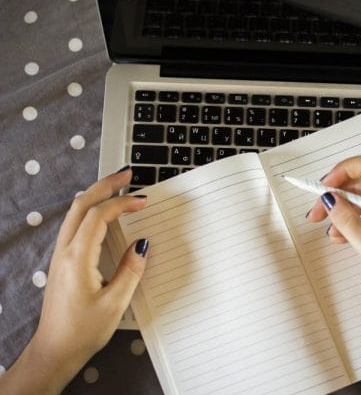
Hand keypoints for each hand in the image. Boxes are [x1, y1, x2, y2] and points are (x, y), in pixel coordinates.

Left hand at [0, 167, 148, 394]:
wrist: (54, 350)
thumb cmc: (83, 330)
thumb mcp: (115, 302)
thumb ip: (131, 270)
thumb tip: (142, 244)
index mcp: (77, 258)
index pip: (98, 216)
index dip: (121, 203)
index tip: (142, 200)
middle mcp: (64, 251)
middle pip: (81, 205)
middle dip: (104, 185)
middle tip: (126, 174)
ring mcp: (60, 255)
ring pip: (74, 212)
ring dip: (95, 195)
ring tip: (116, 186)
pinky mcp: (61, 262)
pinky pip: (74, 225)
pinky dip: (89, 210)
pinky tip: (102, 213)